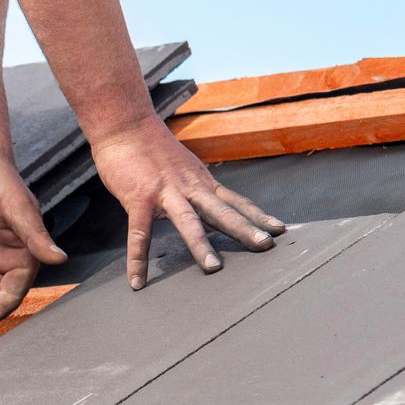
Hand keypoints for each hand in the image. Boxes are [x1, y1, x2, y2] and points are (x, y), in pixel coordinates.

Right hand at [91, 118, 285, 287]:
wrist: (125, 124)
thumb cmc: (149, 146)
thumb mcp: (181, 166)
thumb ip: (193, 188)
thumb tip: (204, 206)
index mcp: (200, 182)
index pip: (235, 201)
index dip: (258, 215)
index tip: (279, 229)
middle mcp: (189, 187)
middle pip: (222, 211)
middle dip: (245, 229)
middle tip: (266, 245)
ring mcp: (164, 192)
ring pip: (188, 221)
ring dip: (201, 244)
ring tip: (214, 267)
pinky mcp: (139, 198)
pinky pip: (139, 234)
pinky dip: (138, 259)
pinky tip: (138, 280)